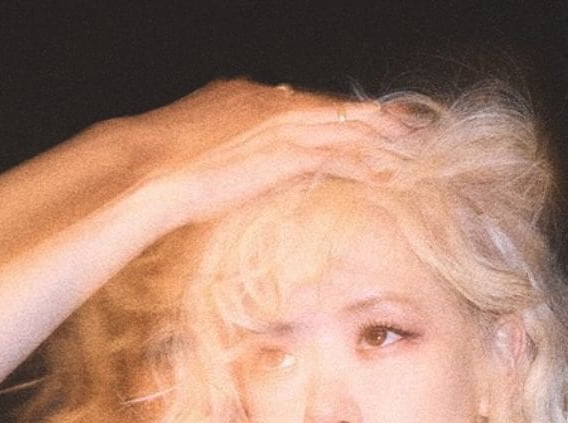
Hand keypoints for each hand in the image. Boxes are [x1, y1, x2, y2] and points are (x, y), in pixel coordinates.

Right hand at [118, 80, 412, 230]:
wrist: (152, 175)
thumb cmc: (168, 173)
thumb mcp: (206, 153)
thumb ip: (235, 151)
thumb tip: (250, 164)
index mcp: (253, 101)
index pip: (314, 106)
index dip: (348, 115)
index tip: (374, 122)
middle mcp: (274, 107)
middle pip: (340, 111)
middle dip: (380, 121)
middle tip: (414, 128)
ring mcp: (282, 129)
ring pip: (347, 131)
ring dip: (383, 141)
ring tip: (415, 150)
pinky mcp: (287, 155)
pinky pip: (338, 158)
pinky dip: (367, 165)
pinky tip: (389, 174)